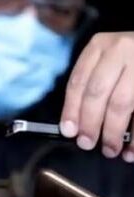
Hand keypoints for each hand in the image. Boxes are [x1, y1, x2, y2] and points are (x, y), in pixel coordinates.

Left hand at [60, 32, 133, 161]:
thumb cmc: (128, 58)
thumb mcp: (106, 60)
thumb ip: (92, 83)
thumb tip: (75, 126)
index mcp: (99, 46)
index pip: (78, 81)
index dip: (71, 109)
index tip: (68, 131)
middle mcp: (121, 49)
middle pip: (97, 92)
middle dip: (90, 123)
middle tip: (87, 144)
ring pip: (121, 103)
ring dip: (113, 131)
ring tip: (110, 150)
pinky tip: (132, 150)